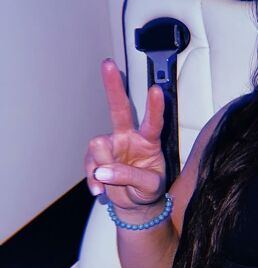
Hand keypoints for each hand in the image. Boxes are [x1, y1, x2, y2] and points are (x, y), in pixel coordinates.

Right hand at [85, 59, 166, 211]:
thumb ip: (130, 176)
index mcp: (149, 141)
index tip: (156, 90)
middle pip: (120, 109)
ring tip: (109, 183)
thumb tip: (103, 170)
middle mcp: (128, 137)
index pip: (153, 122)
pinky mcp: (97, 157)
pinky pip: (90, 164)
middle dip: (113, 86)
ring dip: (101, 166)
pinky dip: (93, 180)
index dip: (154, 107)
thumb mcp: (149, 187)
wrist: (134, 203)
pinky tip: (100, 190)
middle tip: (109, 64)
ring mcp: (111, 145)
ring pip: (98, 145)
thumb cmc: (148, 189)